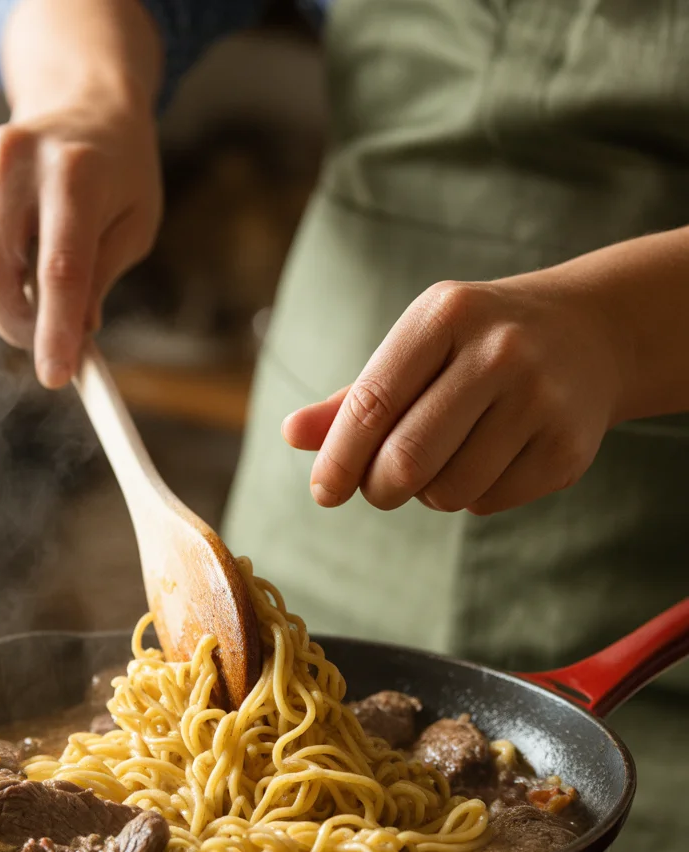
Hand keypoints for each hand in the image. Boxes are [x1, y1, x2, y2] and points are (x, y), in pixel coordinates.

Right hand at [0, 99, 161, 388]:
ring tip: (44, 299)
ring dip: (5, 308)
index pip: (59, 270)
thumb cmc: (120, 175)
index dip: (55, 331)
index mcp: (76, 172)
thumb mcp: (134, 227)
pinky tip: (20, 261)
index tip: (57, 377)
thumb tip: (73, 338)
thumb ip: (100, 280)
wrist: (84, 106)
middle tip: (50, 350)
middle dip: (19, 329)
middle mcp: (16, 160)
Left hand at [282, 276, 626, 514]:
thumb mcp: (417, 348)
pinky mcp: (566, 449)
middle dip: (379, 488)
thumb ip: (354, 397)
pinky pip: (487, 503)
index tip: (322, 493)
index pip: (373, 403)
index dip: (338, 458)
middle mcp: (498, 352)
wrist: (591, 334)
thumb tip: (291, 433)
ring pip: (447, 491)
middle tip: (379, 487)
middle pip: (406, 459)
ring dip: (428, 493)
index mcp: (445, 316)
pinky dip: (472, 496)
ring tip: (444, 459)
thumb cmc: (477, 345)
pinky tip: (489, 459)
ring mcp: (540, 400)